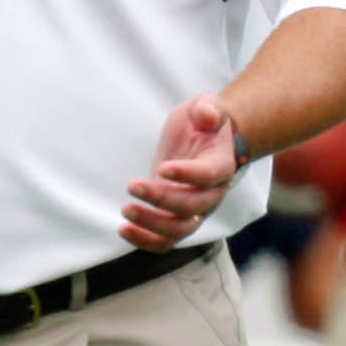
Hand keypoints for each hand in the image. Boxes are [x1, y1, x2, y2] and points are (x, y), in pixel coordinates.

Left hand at [121, 94, 239, 250]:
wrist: (206, 140)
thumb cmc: (205, 123)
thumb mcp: (208, 105)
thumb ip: (210, 108)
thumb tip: (207, 115)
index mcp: (221, 165)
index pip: (208, 175)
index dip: (188, 175)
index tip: (162, 168)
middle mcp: (212, 194)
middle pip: (191, 208)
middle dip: (161, 199)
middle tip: (133, 186)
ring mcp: (195, 210)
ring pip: (178, 231)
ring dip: (151, 225)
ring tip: (126, 209)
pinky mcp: (177, 218)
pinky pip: (165, 240)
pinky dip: (145, 240)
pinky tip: (124, 229)